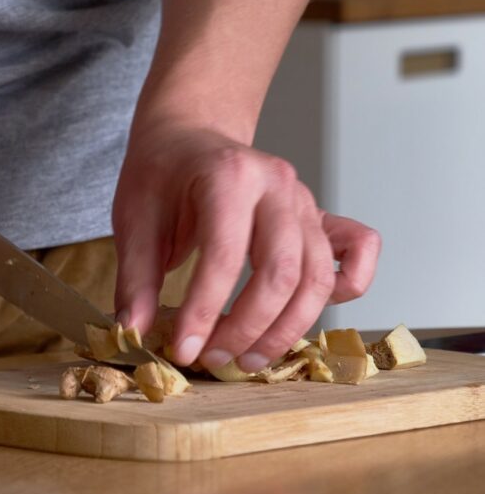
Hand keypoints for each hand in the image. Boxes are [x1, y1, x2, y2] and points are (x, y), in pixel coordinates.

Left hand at [112, 123, 379, 371]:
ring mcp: (304, 200)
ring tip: (247, 358)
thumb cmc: (162, 173)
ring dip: (286, 328)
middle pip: (282, 272)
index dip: (204, 311)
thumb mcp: (133, 217)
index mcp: (228, 175)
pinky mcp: (319, 216)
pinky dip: (349, 286)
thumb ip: (135, 277)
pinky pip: (358, 250)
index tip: (184, 349)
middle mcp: (277, 185)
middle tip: (214, 358)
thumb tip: (134, 332)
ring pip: (317, 277)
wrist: (188, 135)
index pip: (224, 255)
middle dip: (248, 328)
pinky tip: (307, 313)